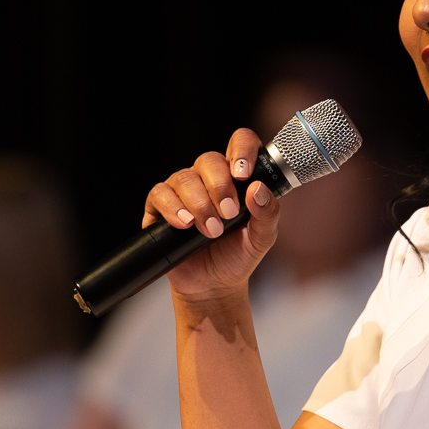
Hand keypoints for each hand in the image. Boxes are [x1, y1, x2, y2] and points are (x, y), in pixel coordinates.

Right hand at [141, 130, 280, 319]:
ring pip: (184, 178)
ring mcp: (183, 190)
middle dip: (219, 186)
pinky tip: (185, 225)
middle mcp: (208, 178)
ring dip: (199, 204)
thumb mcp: (262, 237)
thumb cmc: (239, 255)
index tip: (244, 174)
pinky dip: (173, 209)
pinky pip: (160, 194)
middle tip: (229, 214)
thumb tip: (257, 189)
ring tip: (211, 231)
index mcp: (237, 177)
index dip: (242, 150)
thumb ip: (268, 213)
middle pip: (209, 160)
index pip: (240, 143)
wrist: (213, 285)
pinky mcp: (160, 207)